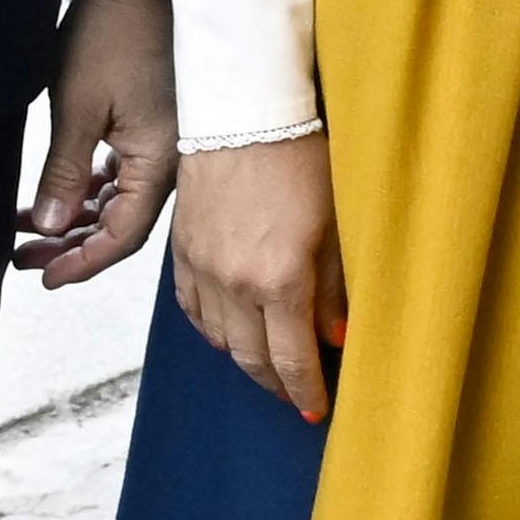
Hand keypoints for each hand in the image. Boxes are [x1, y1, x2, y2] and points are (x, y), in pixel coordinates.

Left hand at [17, 0, 175, 285]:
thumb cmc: (111, 35)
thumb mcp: (77, 106)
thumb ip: (63, 171)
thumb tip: (51, 229)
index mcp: (159, 162)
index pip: (124, 236)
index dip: (84, 263)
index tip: (45, 276)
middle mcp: (169, 162)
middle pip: (121, 225)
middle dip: (72, 245)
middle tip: (24, 256)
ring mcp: (162, 145)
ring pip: (118, 202)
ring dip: (76, 218)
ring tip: (28, 228)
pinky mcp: (150, 127)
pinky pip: (121, 176)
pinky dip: (88, 190)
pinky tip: (58, 196)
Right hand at [171, 130, 343, 424]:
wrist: (243, 110)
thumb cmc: (301, 158)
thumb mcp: (335, 224)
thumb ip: (335, 289)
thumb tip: (337, 338)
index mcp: (279, 279)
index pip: (292, 359)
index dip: (306, 391)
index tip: (317, 410)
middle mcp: (235, 282)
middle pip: (253, 359)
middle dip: (277, 386)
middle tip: (295, 398)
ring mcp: (203, 268)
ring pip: (220, 340)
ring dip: (246, 361)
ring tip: (268, 368)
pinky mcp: (183, 251)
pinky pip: (194, 310)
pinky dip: (213, 330)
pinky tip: (229, 334)